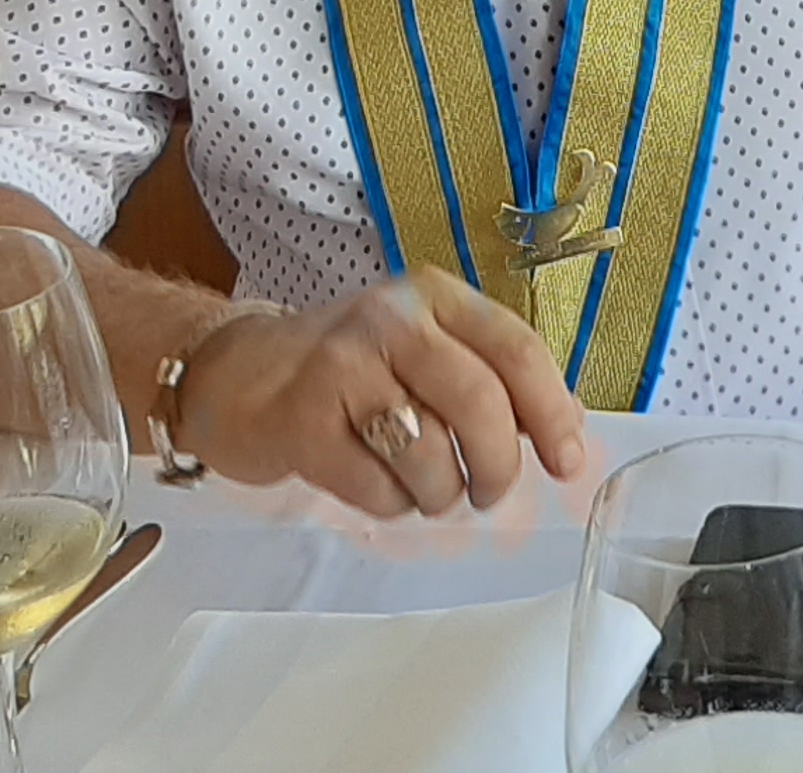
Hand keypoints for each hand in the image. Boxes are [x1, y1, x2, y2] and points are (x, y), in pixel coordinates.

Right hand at [175, 270, 594, 517]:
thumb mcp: (424, 352)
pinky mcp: (300, 423)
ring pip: (430, 454)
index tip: (567, 461)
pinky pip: (377, 488)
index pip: (516, 351)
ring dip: (441, 493)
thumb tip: (566, 432)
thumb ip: (491, 381)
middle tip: (491, 492)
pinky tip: (374, 484)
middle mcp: (390, 321)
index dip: (552, 413)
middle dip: (499, 465)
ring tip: (425, 489)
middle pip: (480, 403)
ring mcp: (340, 368)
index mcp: (434, 298)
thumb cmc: (347, 371)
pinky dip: (391, 504)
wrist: (235, 375)